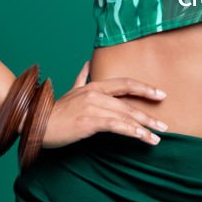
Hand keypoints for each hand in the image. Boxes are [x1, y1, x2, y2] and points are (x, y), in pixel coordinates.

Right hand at [42, 59, 168, 149]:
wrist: (37, 123)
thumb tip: (87, 63)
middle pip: (129, 102)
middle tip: (164, 125)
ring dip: (143, 128)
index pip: (125, 83)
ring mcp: (93, 107)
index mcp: (94, 85)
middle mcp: (95, 93)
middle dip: (149, 114)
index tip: (160, 94)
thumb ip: (81, 77)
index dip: (144, 88)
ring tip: (157, 138)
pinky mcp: (89, 121)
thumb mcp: (70, 91)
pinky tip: (141, 138)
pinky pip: (116, 125)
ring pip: (125, 115)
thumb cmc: (55, 111)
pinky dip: (131, 131)